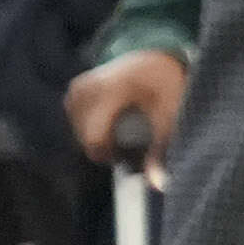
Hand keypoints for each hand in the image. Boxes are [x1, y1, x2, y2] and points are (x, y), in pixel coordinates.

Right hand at [64, 47, 193, 164]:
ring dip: (98, 140)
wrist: (156, 56)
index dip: (110, 156)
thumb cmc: (167, 87)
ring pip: (79, 132)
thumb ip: (161, 152)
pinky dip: (91, 128)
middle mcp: (87, 88)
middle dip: (107, 149)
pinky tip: (111, 124)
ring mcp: (77, 88)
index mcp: (111, 91)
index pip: (94, 138)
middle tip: (133, 146)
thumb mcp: (170, 118)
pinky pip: (76, 121)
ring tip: (124, 134)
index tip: (132, 157)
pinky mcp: (74, 90)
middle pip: (86, 138)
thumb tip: (160, 188)